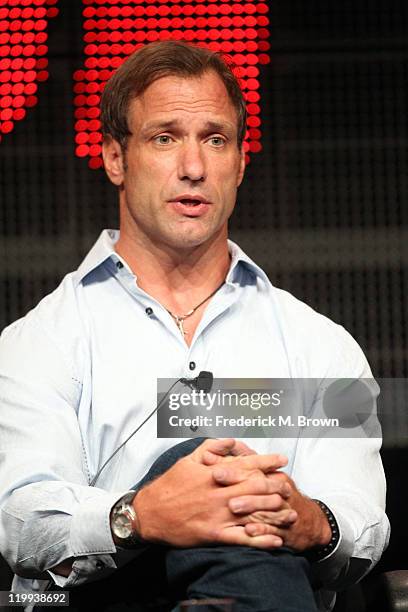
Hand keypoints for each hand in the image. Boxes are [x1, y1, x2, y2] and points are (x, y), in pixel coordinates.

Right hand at [133, 438, 287, 548]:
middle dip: (276, 485)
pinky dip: (261, 540)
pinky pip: (242, 538)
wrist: (150, 513)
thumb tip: (230, 440)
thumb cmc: (170, 485)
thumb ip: (212, 447)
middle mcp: (220, 492)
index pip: (247, 464)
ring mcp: (219, 514)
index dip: (267, 461)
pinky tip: (276, 540)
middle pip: (256, 487)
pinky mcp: (215, 534)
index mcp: (215, 473)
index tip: (282, 459)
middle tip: (290, 485)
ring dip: (274, 513)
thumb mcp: (189, 459)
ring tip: (291, 512)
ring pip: (253, 512)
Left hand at [217, 467, 331, 550]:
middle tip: (217, 478)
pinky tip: (249, 531)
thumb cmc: (281, 497)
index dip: (232, 465)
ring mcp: (283, 510)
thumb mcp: (269, 477)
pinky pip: (274, 530)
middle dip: (237, 481)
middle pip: (258, 483)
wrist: (309, 523)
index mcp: (272, 476)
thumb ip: (247, 462)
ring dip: (249, 505)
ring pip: (266, 506)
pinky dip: (262, 530)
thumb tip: (227, 447)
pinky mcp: (285, 531)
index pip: (252, 466)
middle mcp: (278, 490)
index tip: (213, 464)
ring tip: (232, 506)